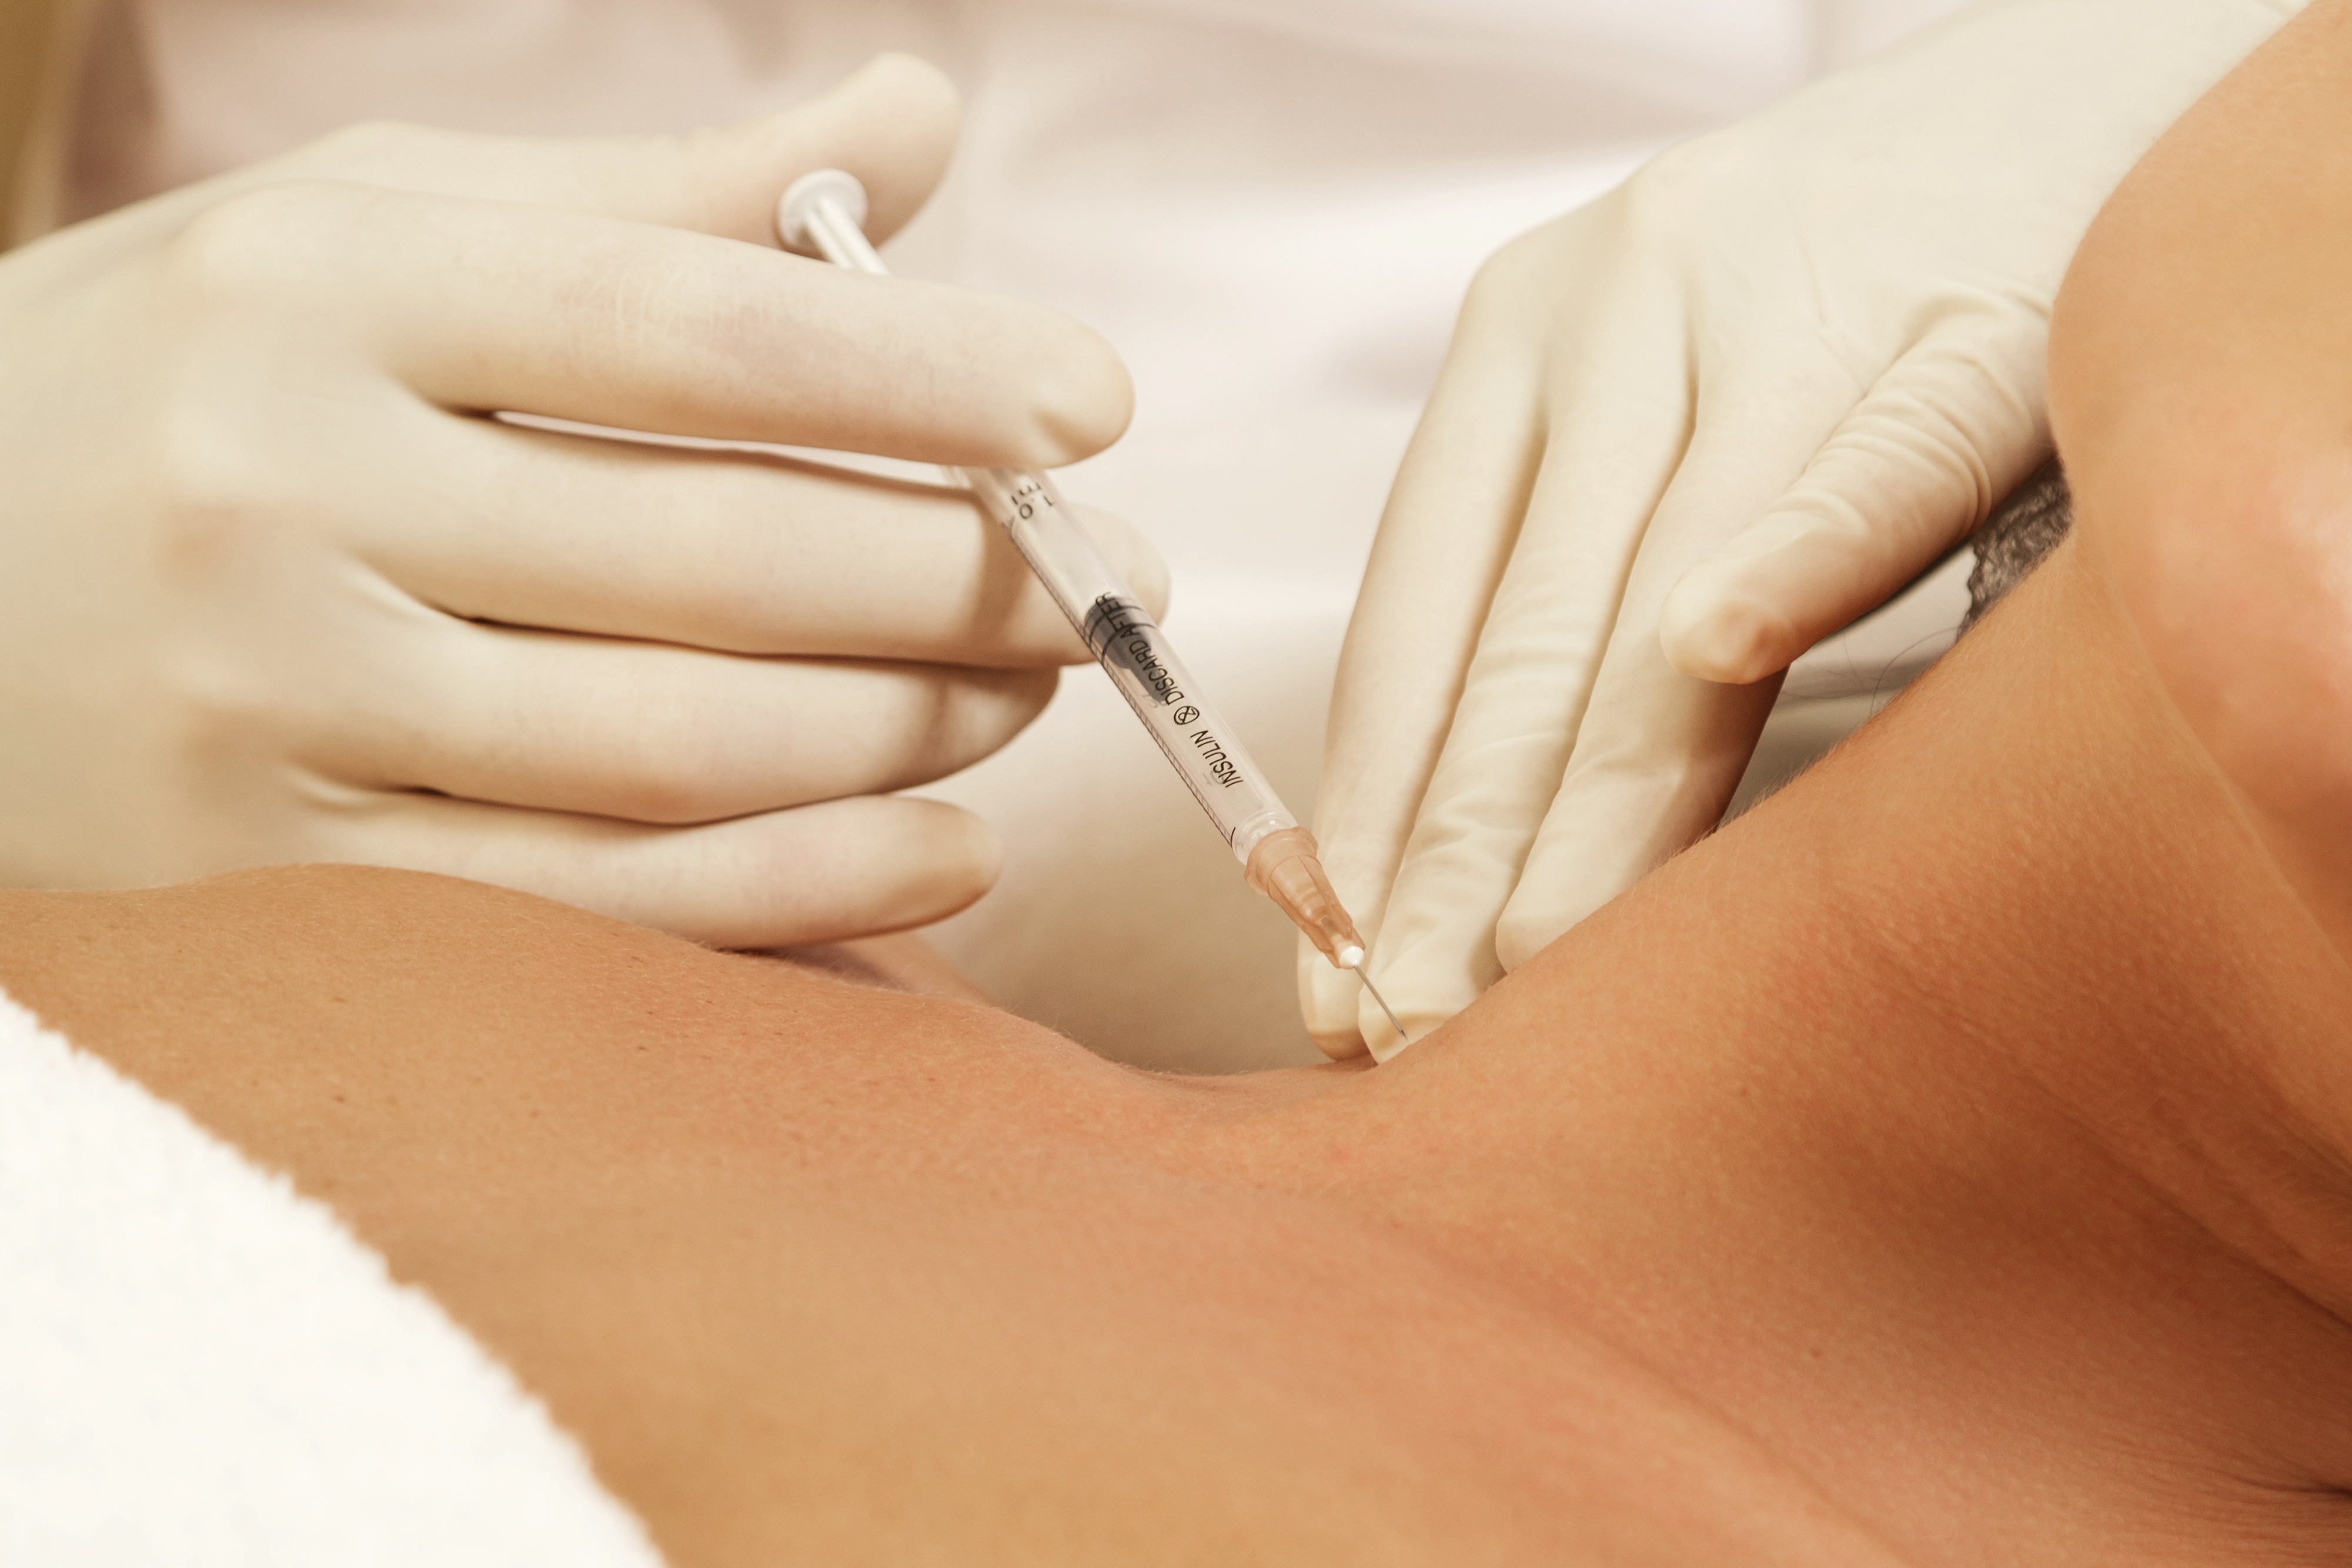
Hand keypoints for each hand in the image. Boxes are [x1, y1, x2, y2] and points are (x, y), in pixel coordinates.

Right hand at [0, 55, 1156, 946]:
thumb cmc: (197, 365)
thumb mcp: (383, 224)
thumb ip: (661, 194)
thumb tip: (916, 122)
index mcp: (327, 291)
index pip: (683, 324)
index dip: (917, 367)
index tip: (1095, 399)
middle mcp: (284, 490)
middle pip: (711, 557)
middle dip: (960, 579)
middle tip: (1113, 580)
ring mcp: (270, 700)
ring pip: (674, 744)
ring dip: (908, 728)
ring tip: (1035, 691)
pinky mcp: (275, 869)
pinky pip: (588, 903)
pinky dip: (796, 887)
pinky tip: (951, 849)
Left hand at [1305, 0, 2300, 1058]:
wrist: (2052, 86)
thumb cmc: (1827, 286)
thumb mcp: (1648, 397)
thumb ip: (1566, 582)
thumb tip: (1472, 838)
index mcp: (1523, 342)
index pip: (1416, 618)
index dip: (1366, 811)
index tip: (1332, 963)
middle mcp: (1621, 312)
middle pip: (1521, 635)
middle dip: (1451, 851)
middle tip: (1401, 1019)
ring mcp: (1791, 304)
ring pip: (1667, 585)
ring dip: (1595, 792)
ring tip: (1526, 956)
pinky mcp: (1968, 312)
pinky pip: (1877, 452)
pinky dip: (1802, 549)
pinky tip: (1726, 645)